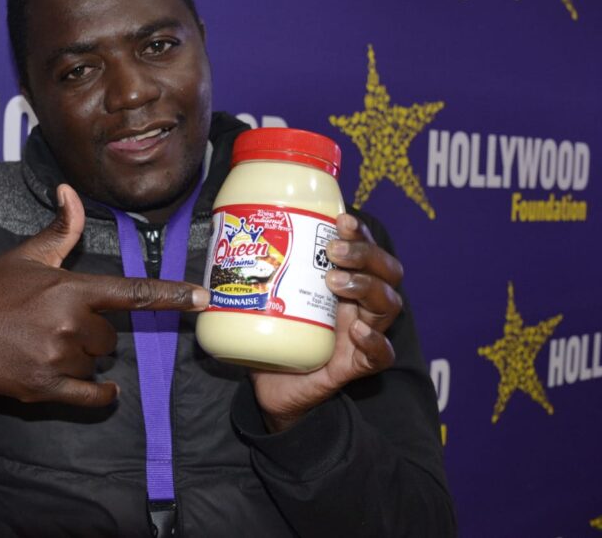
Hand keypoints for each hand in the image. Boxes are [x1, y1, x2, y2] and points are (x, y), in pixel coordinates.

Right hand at [0, 184, 209, 406]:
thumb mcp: (26, 255)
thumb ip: (60, 229)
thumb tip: (70, 190)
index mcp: (70, 288)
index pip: (131, 292)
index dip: (170, 295)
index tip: (202, 298)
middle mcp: (69, 324)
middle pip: (110, 336)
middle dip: (92, 332)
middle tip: (57, 324)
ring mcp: (57, 358)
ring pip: (96, 362)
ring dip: (82, 357)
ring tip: (46, 344)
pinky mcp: (44, 388)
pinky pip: (90, 396)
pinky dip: (100, 394)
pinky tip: (101, 389)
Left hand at [249, 213, 403, 431]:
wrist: (271, 388)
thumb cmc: (271, 335)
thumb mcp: (263, 295)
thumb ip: (250, 270)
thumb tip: (219, 237)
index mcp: (341, 282)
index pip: (365, 249)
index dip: (360, 232)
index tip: (339, 218)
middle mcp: (357, 304)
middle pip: (387, 271)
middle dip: (365, 254)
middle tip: (333, 251)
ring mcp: (360, 335)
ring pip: (388, 305)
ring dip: (366, 286)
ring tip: (335, 281)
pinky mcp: (356, 365)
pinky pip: (381, 354)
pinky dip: (374, 340)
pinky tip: (355, 330)